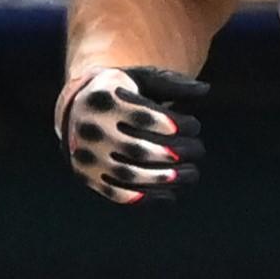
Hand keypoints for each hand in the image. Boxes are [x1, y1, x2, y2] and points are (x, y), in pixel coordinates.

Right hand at [58, 66, 207, 203]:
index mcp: (102, 100)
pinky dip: (146, 199)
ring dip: (165, 179)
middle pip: (138, 149)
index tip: (194, 125)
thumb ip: (170, 83)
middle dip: (176, 153)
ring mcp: (86, 156)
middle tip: (199, 150)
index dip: (174, 124)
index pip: (142, 116)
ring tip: (192, 174)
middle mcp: (89, 130)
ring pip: (129, 174)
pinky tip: (171, 195)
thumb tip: (204, 90)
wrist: (74, 110)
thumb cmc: (119, 93)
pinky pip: (117, 193)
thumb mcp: (140, 79)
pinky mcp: (87, 177)